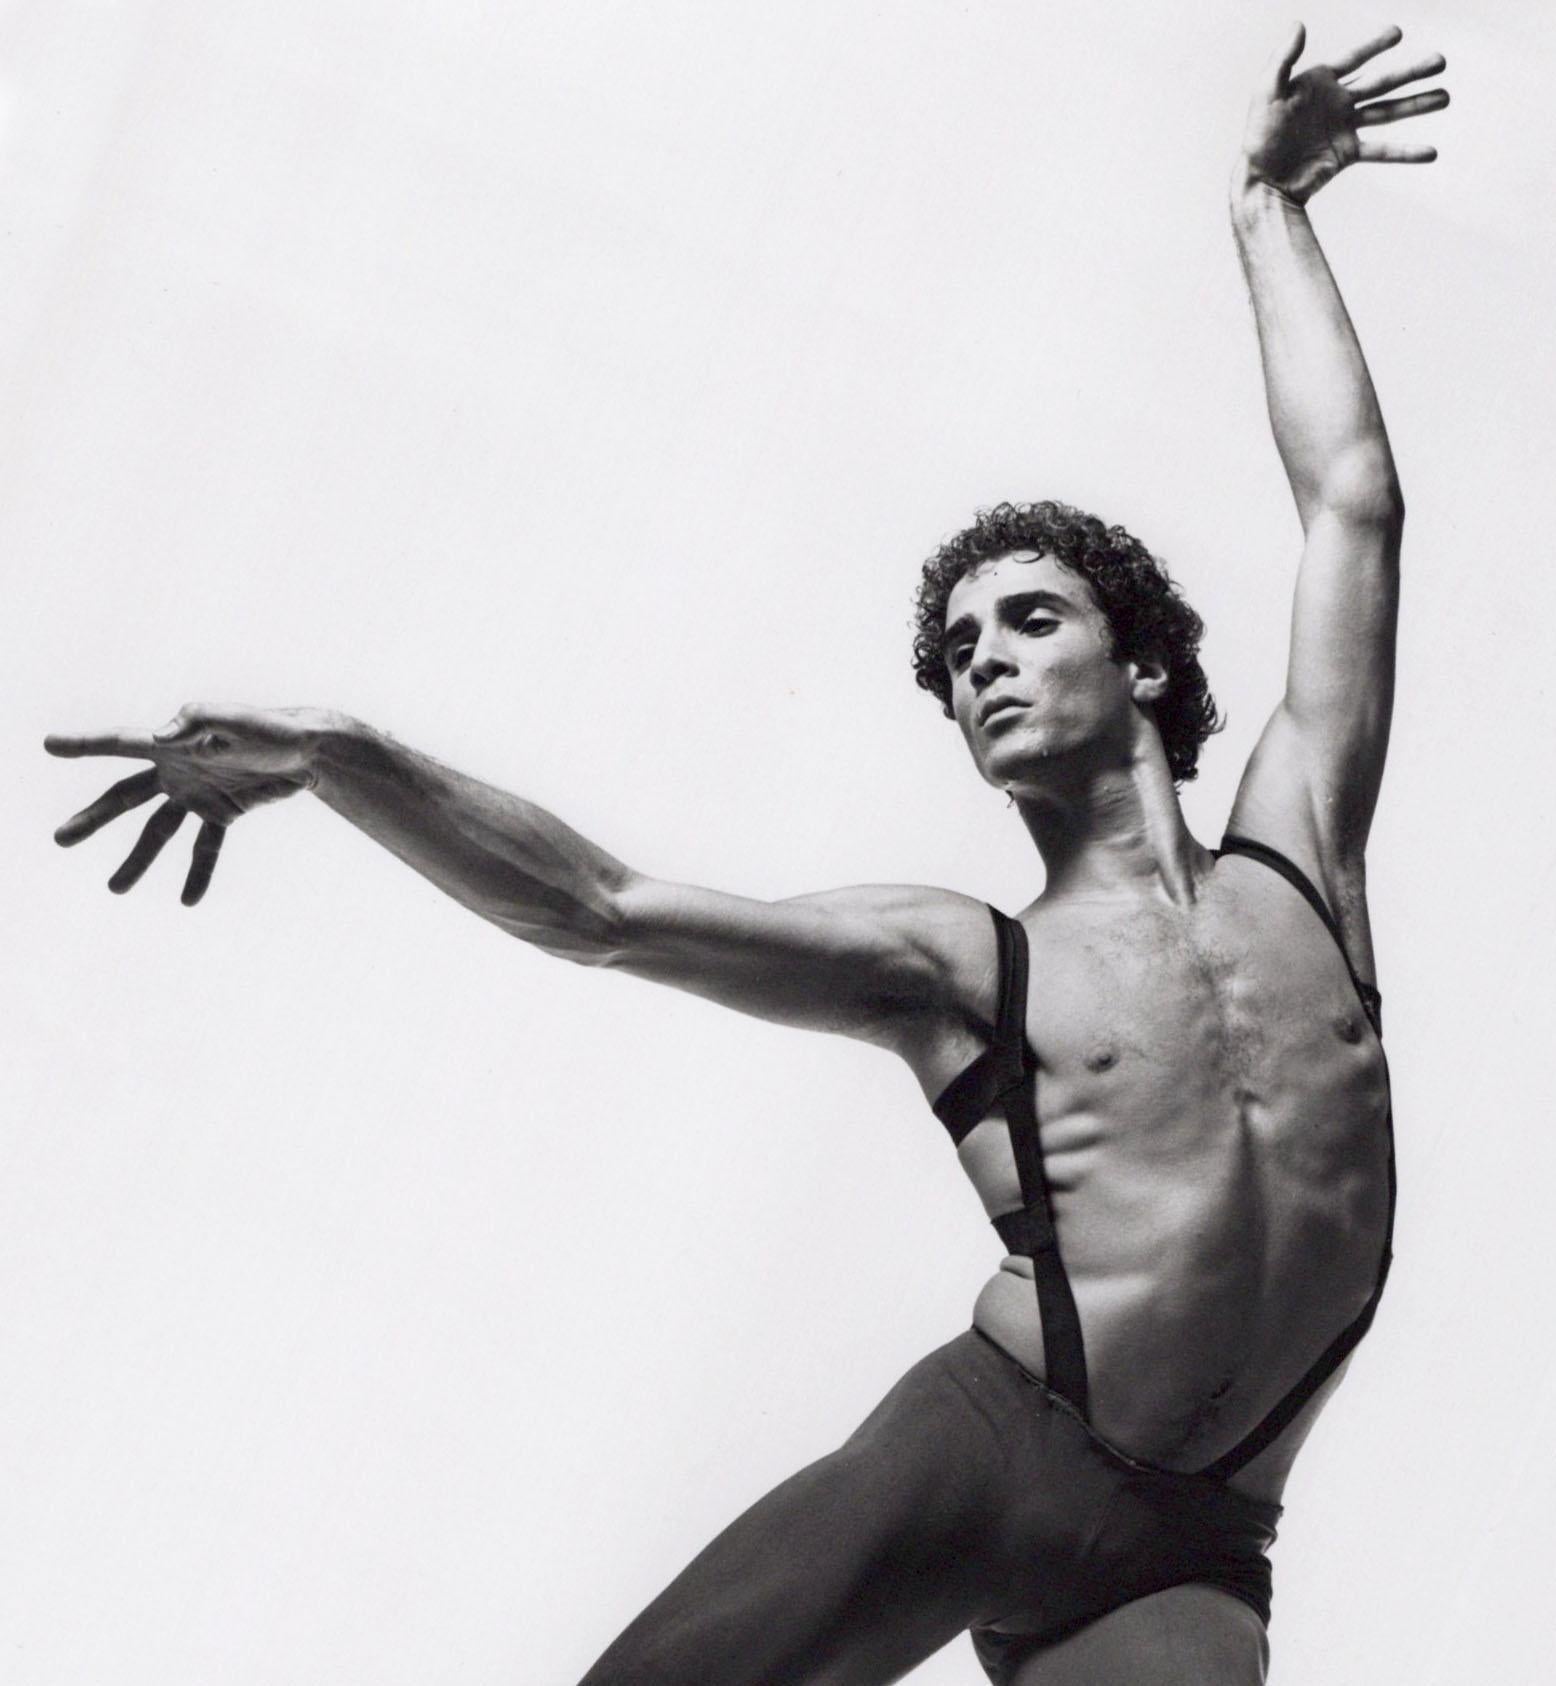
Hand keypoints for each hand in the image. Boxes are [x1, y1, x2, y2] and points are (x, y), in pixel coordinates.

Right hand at [46, 704, 339, 904]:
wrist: (306, 748)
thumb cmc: (268, 726)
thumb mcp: (234, 719)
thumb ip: (197, 723)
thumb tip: (161, 736)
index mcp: (173, 741)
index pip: (121, 742)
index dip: (85, 744)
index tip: (49, 744)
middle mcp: (176, 769)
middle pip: (126, 797)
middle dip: (94, 819)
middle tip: (61, 840)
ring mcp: (197, 793)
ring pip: (159, 831)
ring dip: (138, 860)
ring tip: (116, 888)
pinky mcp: (223, 812)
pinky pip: (205, 848)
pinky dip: (198, 872)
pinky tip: (188, 899)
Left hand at [1240, 23, 1447, 204]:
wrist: (1262, 182)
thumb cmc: (1259, 137)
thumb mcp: (1266, 94)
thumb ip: (1282, 60)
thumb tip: (1298, 25)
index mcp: (1320, 83)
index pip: (1354, 58)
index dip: (1375, 45)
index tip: (1398, 33)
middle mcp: (1337, 102)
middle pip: (1381, 83)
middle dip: (1411, 72)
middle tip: (1441, 60)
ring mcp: (1344, 128)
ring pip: (1388, 112)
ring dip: (1417, 104)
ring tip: (1446, 97)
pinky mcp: (1346, 154)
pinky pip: (1382, 150)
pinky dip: (1405, 153)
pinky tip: (1430, 152)